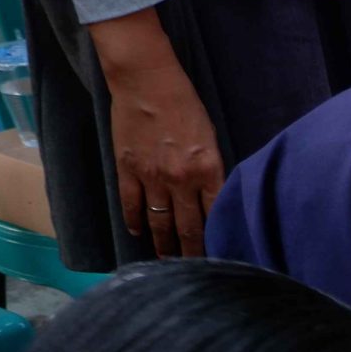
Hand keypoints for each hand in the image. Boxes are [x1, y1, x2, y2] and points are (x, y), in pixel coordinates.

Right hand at [91, 12, 222, 255]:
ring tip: (167, 261)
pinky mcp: (128, 169)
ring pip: (160, 222)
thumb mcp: (211, 137)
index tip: (223, 258)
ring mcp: (152, 177)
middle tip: (195, 272)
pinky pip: (131, 204)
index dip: (219, 241)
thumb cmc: (185, 103)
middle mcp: (181, 180)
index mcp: (208, 170)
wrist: (146, 79)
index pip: (217, 217)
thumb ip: (213, 170)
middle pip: (189, 228)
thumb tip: (215, 199)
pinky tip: (138, 233)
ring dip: (164, 244)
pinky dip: (134, 222)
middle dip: (193, 254)